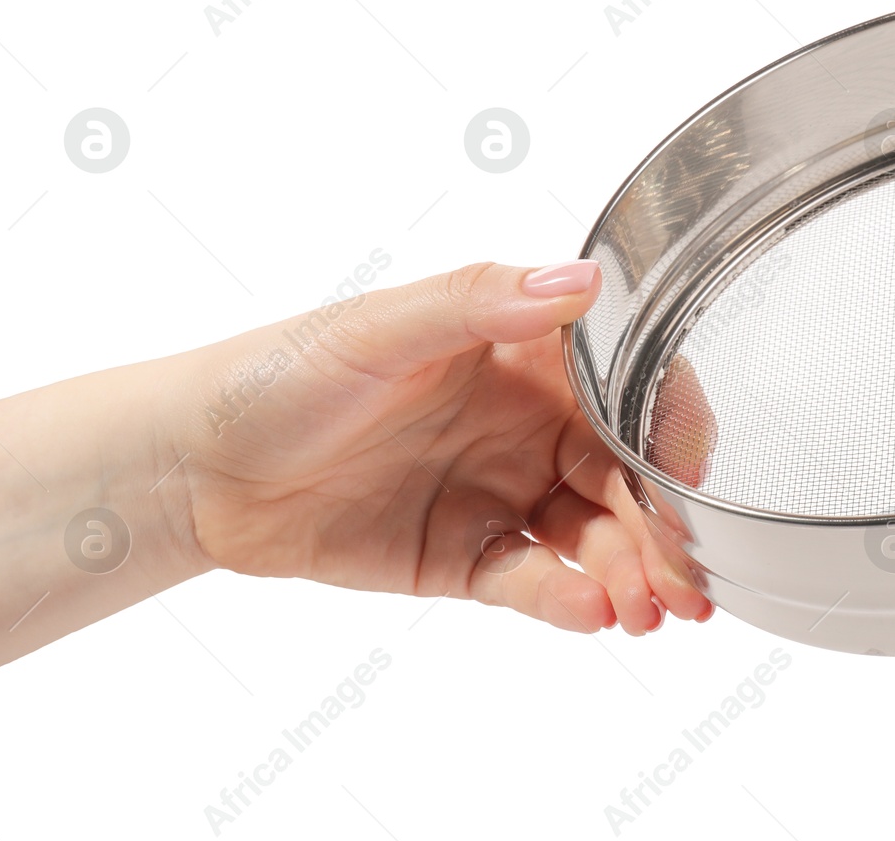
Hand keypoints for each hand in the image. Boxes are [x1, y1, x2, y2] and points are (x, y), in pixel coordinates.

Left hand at [160, 259, 712, 634]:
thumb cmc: (283, 374)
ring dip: (630, 573)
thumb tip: (581, 280)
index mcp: (525, 352)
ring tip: (648, 611)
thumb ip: (479, 302)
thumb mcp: (378, 327)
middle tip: (690, 575)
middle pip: (624, 475)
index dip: (671, 422)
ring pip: (594, 536)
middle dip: (663, 524)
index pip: (629, 381)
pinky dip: (568, 598)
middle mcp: (531, 422)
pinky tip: (591, 614)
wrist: (200, 470)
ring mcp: (504, 492)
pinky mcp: (471, 556)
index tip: (694, 466)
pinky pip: (536, 580)